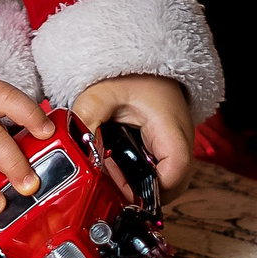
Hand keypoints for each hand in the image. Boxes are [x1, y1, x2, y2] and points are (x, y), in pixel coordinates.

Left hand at [71, 74, 194, 196]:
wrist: (143, 65)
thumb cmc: (132, 75)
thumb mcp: (103, 93)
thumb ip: (87, 117)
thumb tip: (75, 147)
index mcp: (172, 131)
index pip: (174, 175)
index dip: (148, 190)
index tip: (120, 187)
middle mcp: (181, 144)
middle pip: (171, 188)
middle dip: (139, 192)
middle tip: (111, 182)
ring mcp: (175, 148)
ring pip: (164, 183)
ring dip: (137, 184)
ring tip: (110, 170)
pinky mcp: (166, 149)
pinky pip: (156, 173)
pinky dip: (137, 174)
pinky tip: (116, 163)